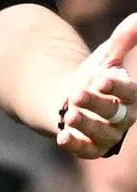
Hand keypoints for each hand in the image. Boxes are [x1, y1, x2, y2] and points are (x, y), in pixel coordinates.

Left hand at [58, 14, 136, 158]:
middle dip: (96, 105)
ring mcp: (107, 134)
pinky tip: (62, 137)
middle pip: (113, 114)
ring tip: (69, 114)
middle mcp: (122, 118)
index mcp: (128, 95)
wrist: (73, 101)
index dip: (115, 87)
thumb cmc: (96, 77)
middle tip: (77, 94)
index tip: (100, 79)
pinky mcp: (90, 147)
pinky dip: (75, 146)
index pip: (128, 92)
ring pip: (100, 134)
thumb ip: (123, 40)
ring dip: (85, 125)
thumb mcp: (107, 57)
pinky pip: (86, 151)